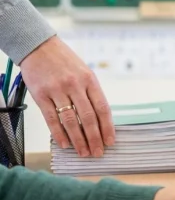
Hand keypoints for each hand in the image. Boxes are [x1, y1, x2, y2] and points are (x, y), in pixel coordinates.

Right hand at [19, 36, 113, 157]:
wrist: (39, 47)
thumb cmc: (65, 61)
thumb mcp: (85, 72)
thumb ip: (91, 93)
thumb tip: (100, 119)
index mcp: (90, 80)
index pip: (102, 108)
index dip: (108, 127)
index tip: (110, 141)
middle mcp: (75, 86)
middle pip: (88, 117)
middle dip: (95, 138)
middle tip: (98, 152)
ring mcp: (57, 90)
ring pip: (71, 121)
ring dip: (78, 139)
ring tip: (83, 152)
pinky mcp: (41, 95)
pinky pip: (52, 118)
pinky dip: (59, 133)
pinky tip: (65, 144)